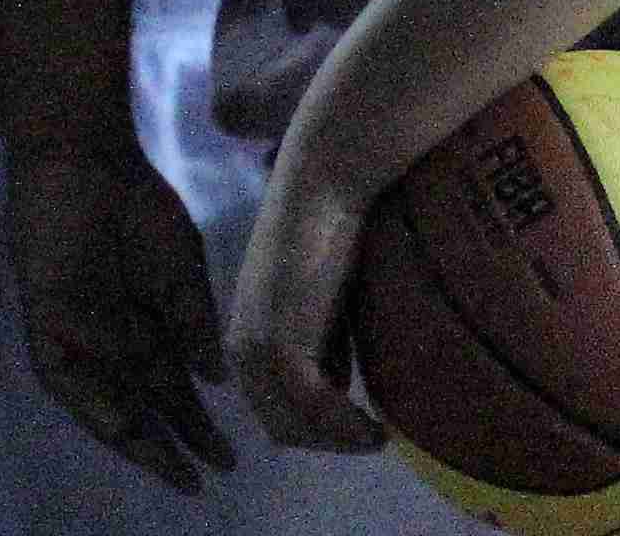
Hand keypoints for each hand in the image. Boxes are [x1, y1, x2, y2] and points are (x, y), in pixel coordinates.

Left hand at [0, 136, 236, 486]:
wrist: (88, 162)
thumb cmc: (136, 206)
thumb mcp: (181, 269)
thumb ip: (194, 322)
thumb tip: (215, 379)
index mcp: (149, 328)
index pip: (172, 391)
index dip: (196, 426)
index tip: (227, 459)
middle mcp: (114, 342)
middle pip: (142, 407)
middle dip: (170, 445)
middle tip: (201, 482)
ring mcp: (80, 336)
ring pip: (105, 402)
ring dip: (134, 438)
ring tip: (169, 468)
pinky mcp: (48, 322)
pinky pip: (65, 377)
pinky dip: (92, 402)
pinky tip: (122, 425)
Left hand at [222, 148, 392, 456]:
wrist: (327, 180)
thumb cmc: (334, 225)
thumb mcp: (325, 301)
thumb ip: (323, 343)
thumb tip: (342, 386)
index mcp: (246, 336)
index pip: (272, 409)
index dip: (316, 426)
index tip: (360, 426)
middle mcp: (241, 349)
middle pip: (280, 426)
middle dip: (326, 440)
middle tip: (372, 437)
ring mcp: (257, 347)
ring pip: (294, 424)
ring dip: (338, 440)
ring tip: (379, 436)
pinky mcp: (280, 343)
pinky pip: (313, 406)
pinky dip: (345, 426)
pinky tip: (376, 427)